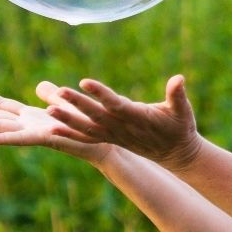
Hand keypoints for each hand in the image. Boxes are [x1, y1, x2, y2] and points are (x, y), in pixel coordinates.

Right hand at [0, 82, 115, 165]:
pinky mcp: (44, 139)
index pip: (2, 106)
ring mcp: (33, 134)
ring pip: (0, 128)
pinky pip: (20, 140)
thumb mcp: (64, 103)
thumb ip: (50, 95)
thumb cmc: (87, 125)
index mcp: (31, 118)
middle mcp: (28, 126)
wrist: (106, 143)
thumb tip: (40, 87)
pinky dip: (2, 140)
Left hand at [46, 75, 203, 170]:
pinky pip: (86, 137)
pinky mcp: (109, 139)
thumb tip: (180, 78)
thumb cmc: (180, 127)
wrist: (175, 153)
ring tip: (48, 110)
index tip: (85, 81)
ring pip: (87, 128)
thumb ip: (177, 95)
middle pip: (96, 115)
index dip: (100, 93)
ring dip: (67, 120)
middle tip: (58, 92)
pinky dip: (69, 134)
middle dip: (77, 104)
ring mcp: (114, 135)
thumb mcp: (183, 111)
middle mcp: (122, 127)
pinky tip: (51, 129)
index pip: (115, 103)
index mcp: (137, 117)